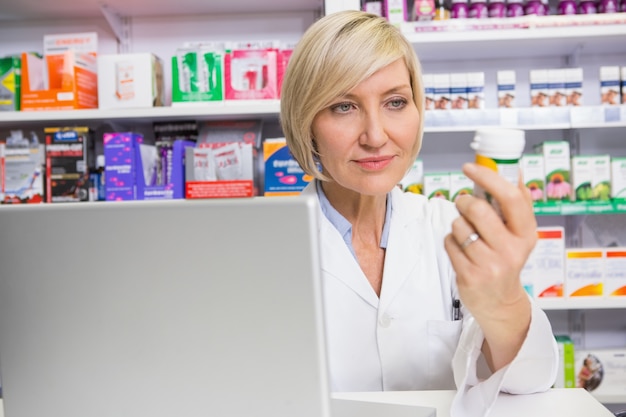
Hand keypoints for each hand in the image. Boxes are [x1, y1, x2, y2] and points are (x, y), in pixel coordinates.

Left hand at [444, 162, 536, 369]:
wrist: (499, 302)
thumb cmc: (506, 259)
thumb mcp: (520, 234)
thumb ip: (517, 203)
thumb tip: (514, 169)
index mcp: (527, 234)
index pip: (511, 197)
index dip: (488, 177)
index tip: (470, 167)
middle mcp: (511, 250)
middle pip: (478, 209)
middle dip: (465, 201)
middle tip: (464, 203)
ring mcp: (490, 265)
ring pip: (459, 226)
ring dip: (457, 224)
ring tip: (467, 234)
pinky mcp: (469, 276)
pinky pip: (449, 243)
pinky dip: (450, 241)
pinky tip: (462, 250)